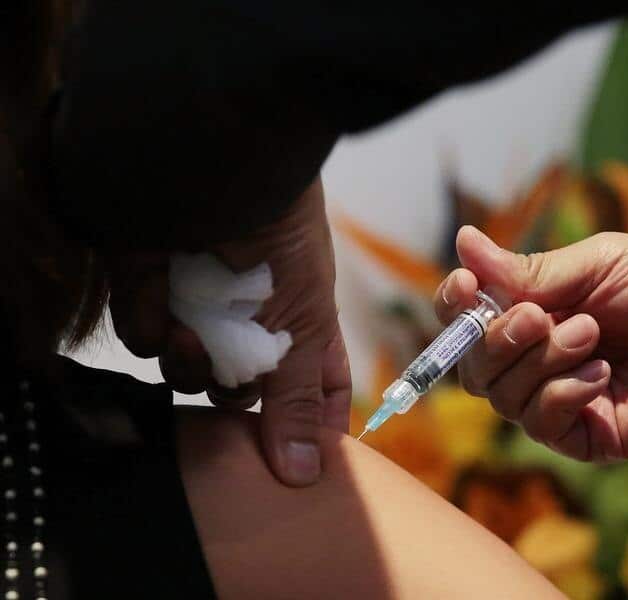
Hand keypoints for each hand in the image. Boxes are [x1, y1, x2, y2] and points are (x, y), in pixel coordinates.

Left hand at [109, 178, 350, 485]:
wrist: (218, 161)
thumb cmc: (282, 234)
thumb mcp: (303, 321)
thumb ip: (298, 398)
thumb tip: (306, 477)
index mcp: (302, 323)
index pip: (316, 388)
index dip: (312, 424)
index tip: (303, 462)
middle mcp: (252, 319)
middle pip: (241, 391)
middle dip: (235, 395)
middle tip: (236, 381)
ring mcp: (202, 304)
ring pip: (188, 370)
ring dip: (189, 359)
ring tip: (194, 331)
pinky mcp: (152, 287)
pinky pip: (146, 334)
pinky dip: (152, 321)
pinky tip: (162, 292)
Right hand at [434, 226, 627, 461]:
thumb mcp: (596, 264)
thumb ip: (528, 270)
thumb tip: (464, 241)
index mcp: (535, 311)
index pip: (468, 321)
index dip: (455, 308)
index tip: (466, 285)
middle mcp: (539, 358)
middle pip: (474, 366)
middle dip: (497, 339)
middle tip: (541, 317)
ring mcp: (561, 399)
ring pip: (503, 396)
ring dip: (541, 361)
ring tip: (592, 335)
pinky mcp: (589, 435)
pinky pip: (542, 425)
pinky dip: (562, 396)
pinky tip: (602, 375)